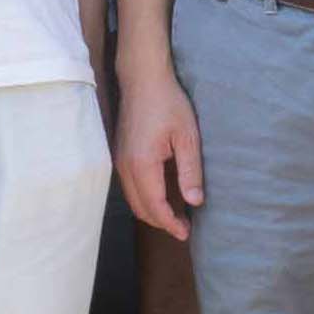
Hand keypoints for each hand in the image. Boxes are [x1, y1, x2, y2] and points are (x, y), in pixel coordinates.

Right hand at [112, 56, 207, 237]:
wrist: (142, 79)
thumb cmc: (168, 103)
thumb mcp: (187, 137)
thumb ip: (190, 171)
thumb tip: (194, 202)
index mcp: (142, 164)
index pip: (155, 205)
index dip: (170, 223)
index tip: (186, 234)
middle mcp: (125, 167)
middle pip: (140, 208)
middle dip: (161, 222)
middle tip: (183, 228)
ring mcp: (119, 161)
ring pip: (133, 199)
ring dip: (152, 212)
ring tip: (175, 216)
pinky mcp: (120, 155)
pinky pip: (130, 187)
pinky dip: (144, 199)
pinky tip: (161, 196)